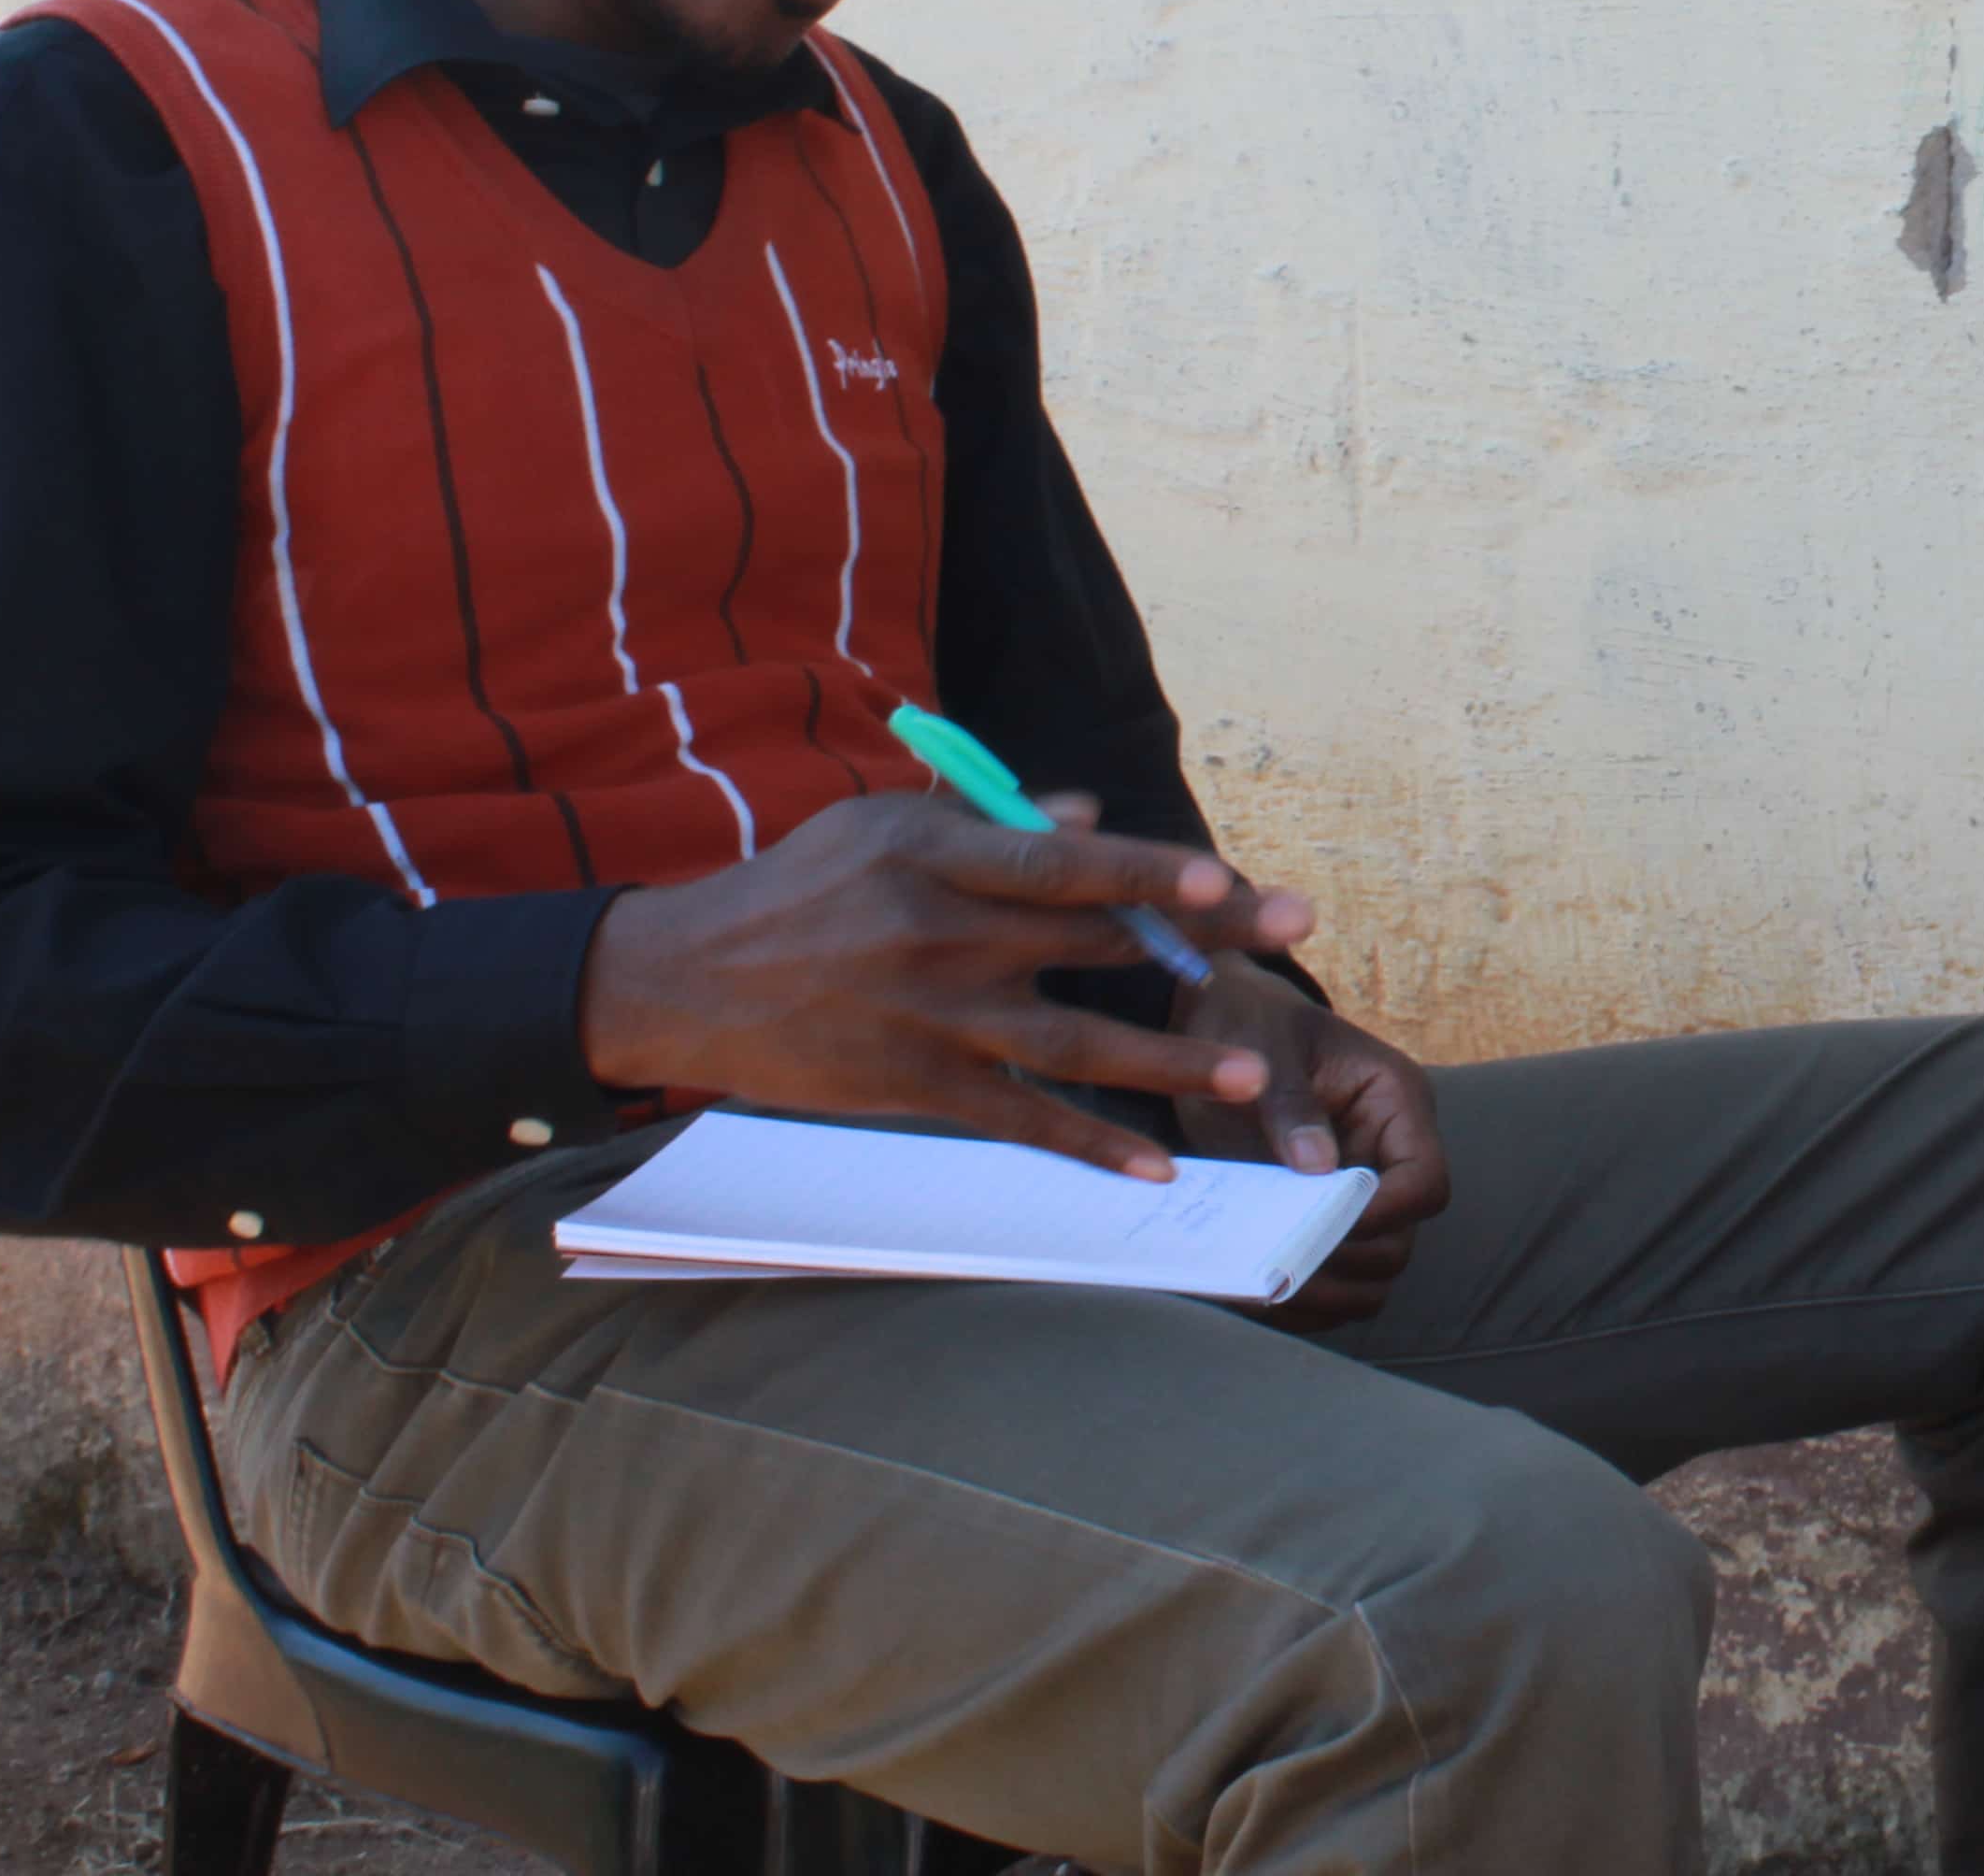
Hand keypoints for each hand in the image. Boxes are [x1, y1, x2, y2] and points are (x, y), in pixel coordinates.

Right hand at [578, 791, 1312, 1179]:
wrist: (684, 978)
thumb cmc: (796, 890)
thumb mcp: (881, 829)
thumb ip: (990, 822)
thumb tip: (1091, 818)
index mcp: (940, 855)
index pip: (1069, 862)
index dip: (1155, 870)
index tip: (1229, 877)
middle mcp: (945, 933)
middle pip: (1097, 938)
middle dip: (1205, 938)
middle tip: (1298, 931)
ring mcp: (933, 1017)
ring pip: (1076, 1040)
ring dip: (1171, 1060)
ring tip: (1257, 1073)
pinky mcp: (916, 1086)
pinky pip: (1022, 1120)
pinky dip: (1091, 1145)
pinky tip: (1156, 1165)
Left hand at [1173, 958, 1451, 1330]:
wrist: (1220, 1021)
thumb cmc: (1250, 1020)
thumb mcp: (1266, 1045)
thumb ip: (1292, 1101)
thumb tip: (1317, 1166)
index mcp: (1396, 1103)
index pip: (1425, 1181)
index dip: (1383, 1213)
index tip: (1320, 1221)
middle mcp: (1387, 1155)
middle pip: (1400, 1242)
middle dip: (1345, 1263)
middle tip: (1278, 1266)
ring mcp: (1354, 1192)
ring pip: (1370, 1275)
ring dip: (1325, 1294)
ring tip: (1262, 1290)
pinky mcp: (1318, 1218)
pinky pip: (1330, 1281)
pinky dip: (1299, 1301)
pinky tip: (1252, 1295)